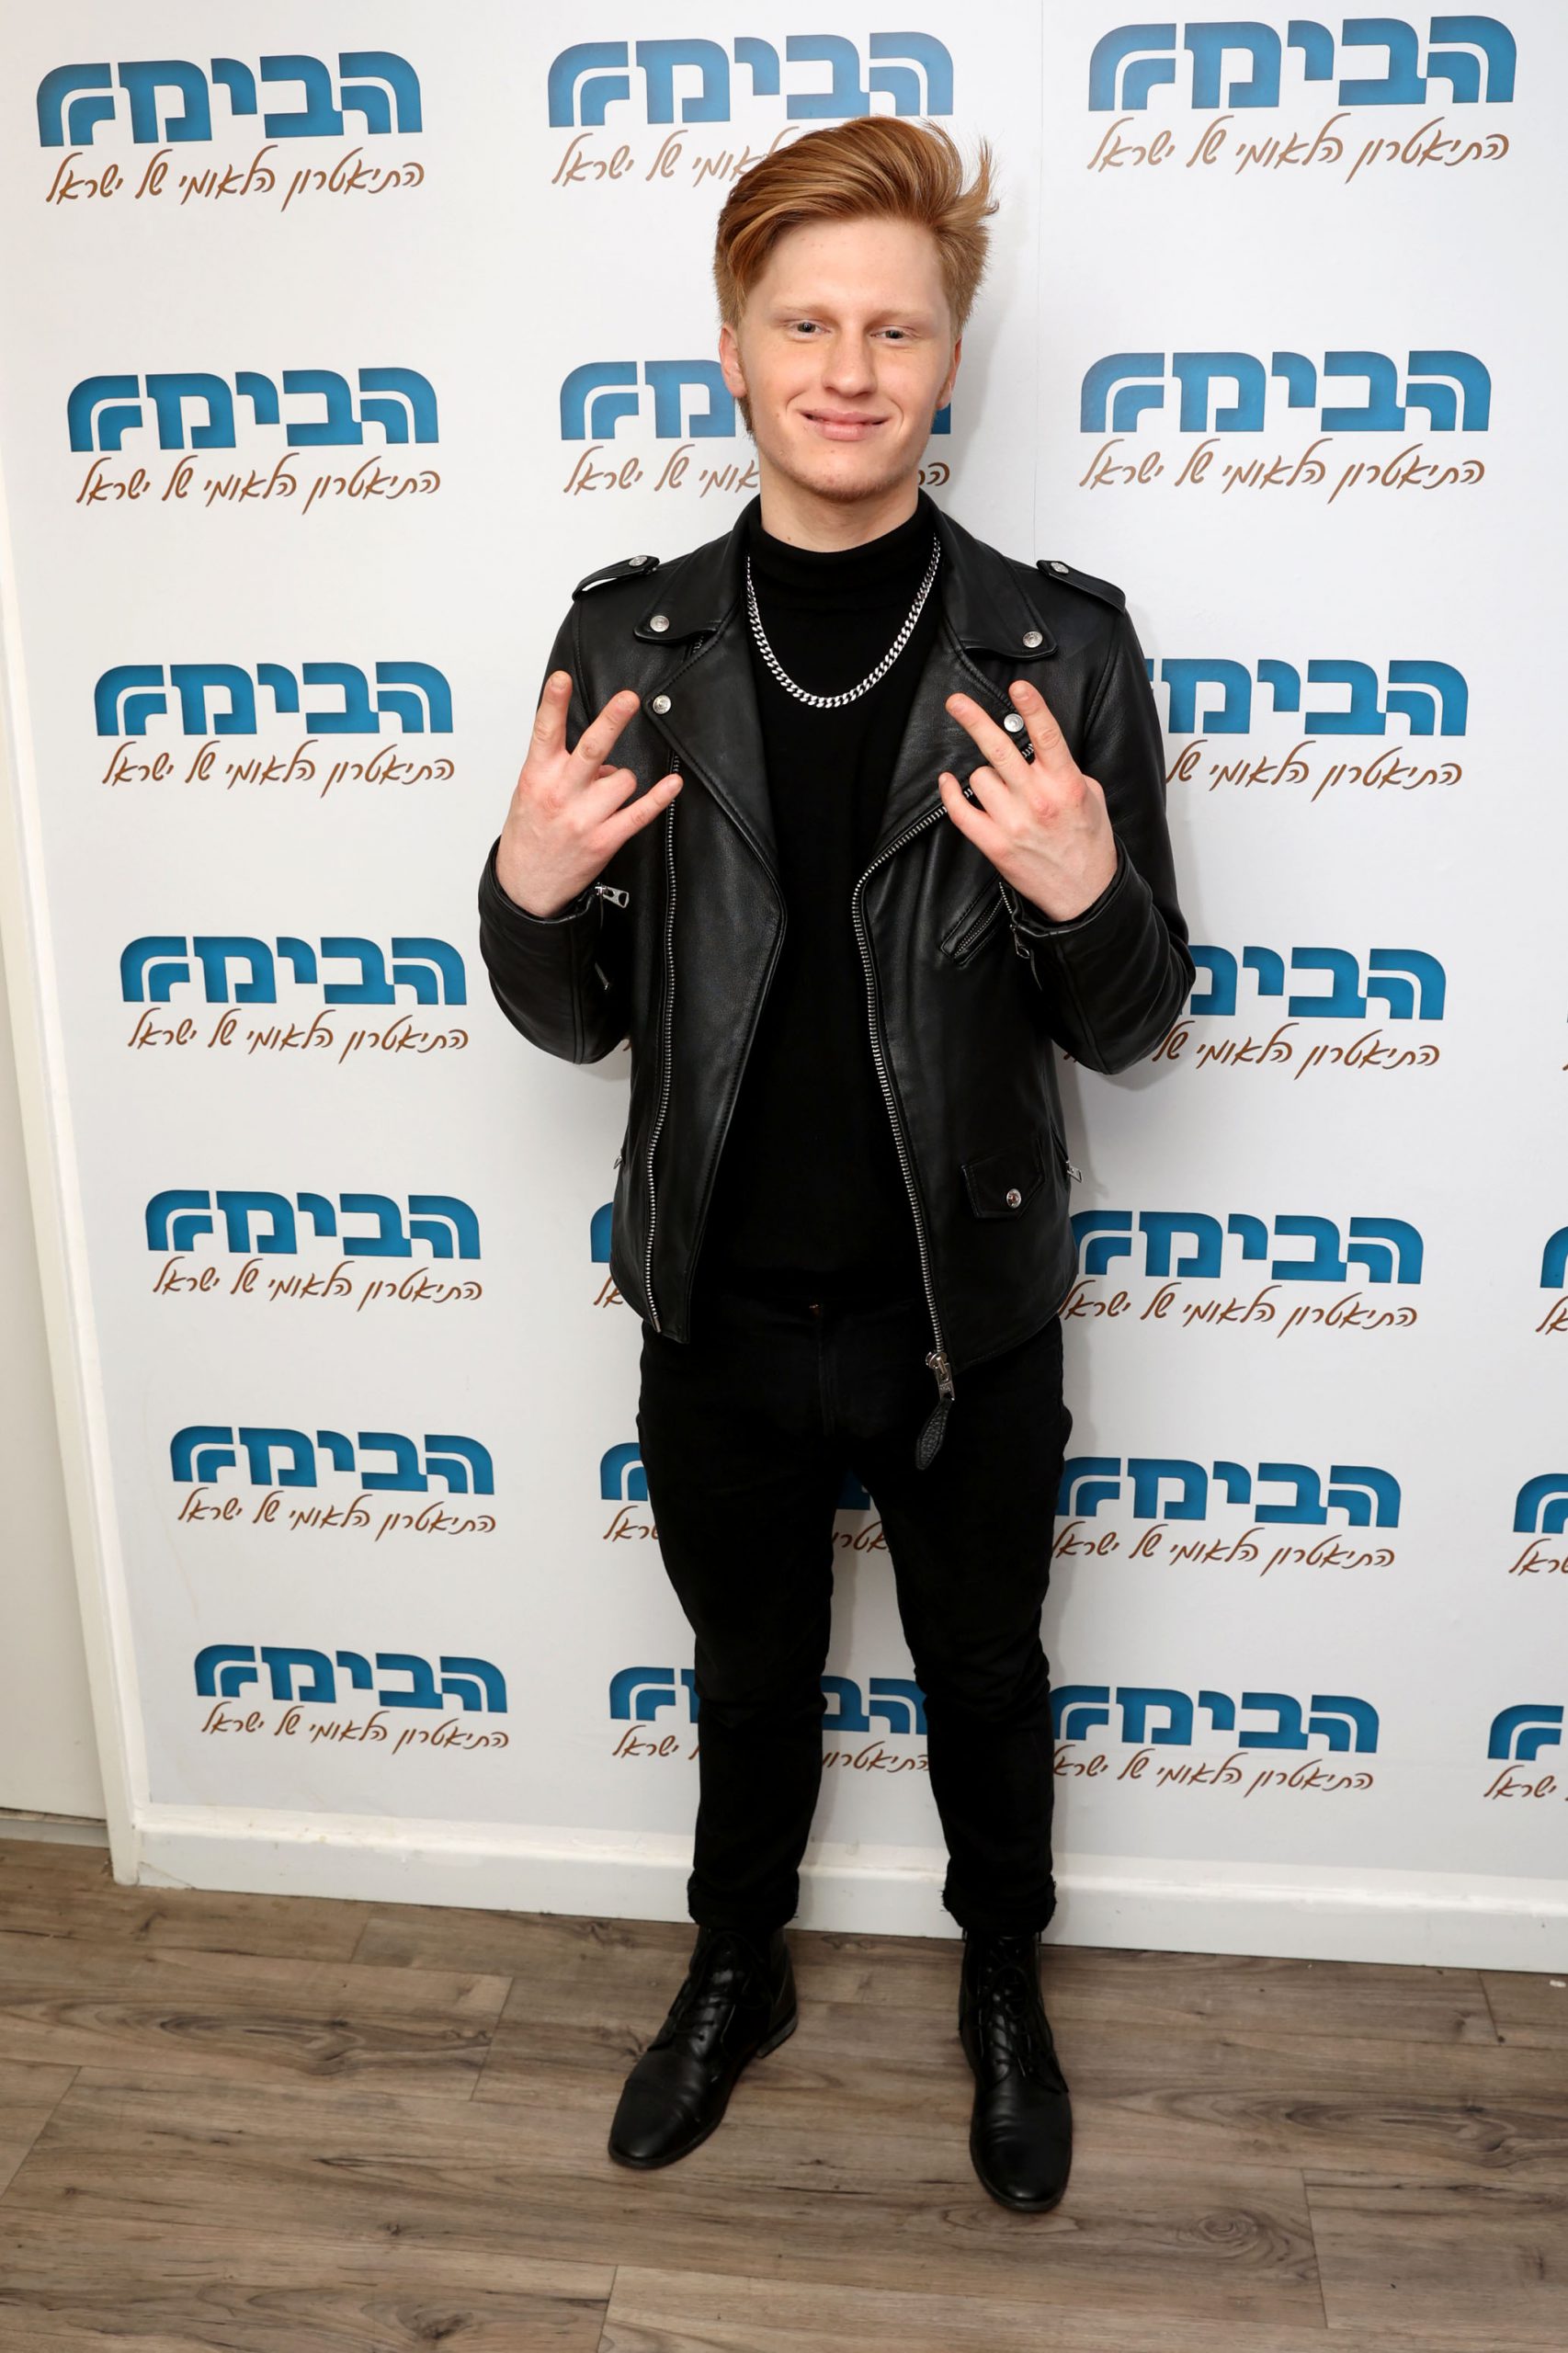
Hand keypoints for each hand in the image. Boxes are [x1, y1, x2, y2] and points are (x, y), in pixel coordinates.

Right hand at [495, 673, 680, 917]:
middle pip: (592, 749)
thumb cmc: (529, 834)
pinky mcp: (604, 840)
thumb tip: (601, 759)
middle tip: (628, 698)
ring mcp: (584, 819)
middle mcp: (561, 794)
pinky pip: (639, 813)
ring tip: (602, 797)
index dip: (552, 703)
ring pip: (622, 779)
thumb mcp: (528, 792)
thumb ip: (557, 767)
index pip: (544, 732)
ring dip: (620, 781)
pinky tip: (672, 784)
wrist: (526, 887)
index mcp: (537, 777)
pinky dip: (659, 798)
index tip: (561, 679)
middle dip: (611, 722)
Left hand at [939, 678, 1117, 922]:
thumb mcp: (1091, 796)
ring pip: (980, 777)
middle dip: (975, 720)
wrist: (1085, 894)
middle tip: (956, 702)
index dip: (1032, 708)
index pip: (1047, 736)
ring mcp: (1014, 823)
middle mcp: (1038, 799)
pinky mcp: (995, 844)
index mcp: (1066, 783)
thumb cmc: (1088, 843)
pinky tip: (949, 782)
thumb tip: (1040, 749)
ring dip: (985, 777)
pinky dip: (951, 795)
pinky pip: (960, 812)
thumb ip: (1065, 769)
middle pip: (999, 748)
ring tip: (1001, 790)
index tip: (1018, 687)